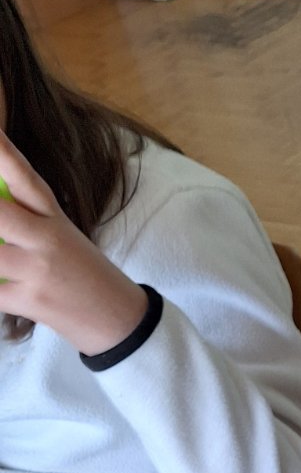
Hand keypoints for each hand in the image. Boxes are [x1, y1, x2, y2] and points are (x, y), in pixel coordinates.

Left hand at [0, 128, 148, 353]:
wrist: (117, 319)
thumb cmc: (81, 272)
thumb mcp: (60, 235)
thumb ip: (23, 217)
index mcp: (52, 216)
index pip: (23, 176)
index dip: (3, 153)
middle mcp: (47, 238)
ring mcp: (39, 270)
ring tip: (2, 254)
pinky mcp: (32, 300)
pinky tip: (2, 285)